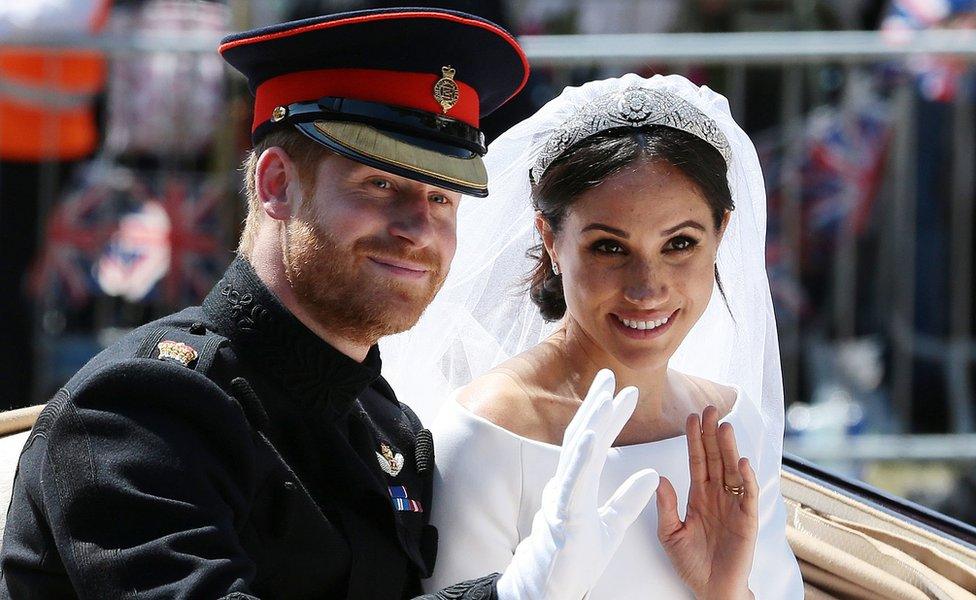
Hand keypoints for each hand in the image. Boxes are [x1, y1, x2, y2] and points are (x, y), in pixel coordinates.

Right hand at [496, 369, 659, 599]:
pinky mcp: (564, 516)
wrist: (551, 588)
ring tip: (605, 398)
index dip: (608, 417)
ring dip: (591, 423)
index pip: (595, 443)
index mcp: (578, 485)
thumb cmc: (575, 558)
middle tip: (609, 376)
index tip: (624, 392)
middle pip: (582, 437)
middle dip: (595, 405)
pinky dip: (581, 458)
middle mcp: (567, 484)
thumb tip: (653, 474)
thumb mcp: (612, 526)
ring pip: (576, 454)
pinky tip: (591, 437)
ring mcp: (562, 498)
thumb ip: (629, 499)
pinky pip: (573, 483)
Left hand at [656, 406, 757, 599]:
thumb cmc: (691, 563)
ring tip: (724, 427)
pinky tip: (742, 462)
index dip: (694, 439)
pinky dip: (746, 478)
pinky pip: (747, 495)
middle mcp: (717, 495)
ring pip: (731, 470)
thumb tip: (660, 477)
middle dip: (712, 434)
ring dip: (729, 449)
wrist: (711, 589)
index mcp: (698, 495)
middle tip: (710, 409)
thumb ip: (665, 506)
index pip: (697, 460)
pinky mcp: (747, 520)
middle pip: (715, 458)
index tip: (690, 417)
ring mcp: (733, 505)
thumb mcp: (670, 533)